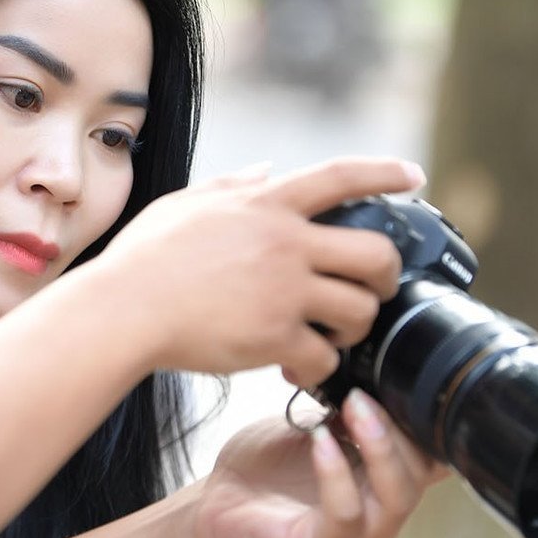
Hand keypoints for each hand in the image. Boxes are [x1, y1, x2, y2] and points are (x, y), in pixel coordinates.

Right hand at [94, 156, 424, 383]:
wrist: (122, 310)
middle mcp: (284, 244)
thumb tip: (264, 171)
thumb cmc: (143, 258)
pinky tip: (297, 365)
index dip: (385, 172)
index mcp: (265, 206)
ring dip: (354, 326)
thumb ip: (230, 186)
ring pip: (361, 310)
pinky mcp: (274, 337)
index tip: (414, 176)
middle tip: (374, 289)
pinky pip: (325, 357)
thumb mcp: (184, 205)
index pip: (341, 177)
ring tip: (331, 334)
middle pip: (377, 254)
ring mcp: (283, 292)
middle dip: (387, 276)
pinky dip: (318, 366)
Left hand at [184, 389, 448, 537]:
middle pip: (420, 475)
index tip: (393, 380)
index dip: (422, 421)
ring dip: (380, 447)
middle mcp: (380, 516)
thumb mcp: (313, 429)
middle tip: (364, 393)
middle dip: (399, 428)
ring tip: (355, 408)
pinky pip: (344, 514)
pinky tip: (321, 438)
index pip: (429, 457)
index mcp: (382, 486)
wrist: (213, 503)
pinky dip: (337, 473)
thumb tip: (371, 381)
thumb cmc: (264, 468)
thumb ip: (346, 415)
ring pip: (396, 498)